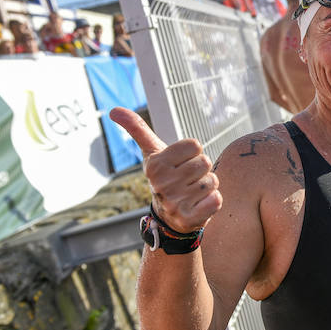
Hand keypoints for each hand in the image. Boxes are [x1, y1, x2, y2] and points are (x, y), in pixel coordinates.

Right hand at [110, 107, 221, 232]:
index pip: (195, 145)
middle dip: (201, 170)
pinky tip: (199, 205)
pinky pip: (216, 199)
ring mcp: (174, 202)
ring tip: (192, 192)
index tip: (181, 163)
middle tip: (187, 180)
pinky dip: (213, 201)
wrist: (169, 216)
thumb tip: (113, 110)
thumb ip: (137, 129)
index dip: (192, 153)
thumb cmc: (165, 176)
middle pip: (205, 162)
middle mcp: (162, 184)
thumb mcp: (151, 152)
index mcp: (155, 164)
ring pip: (212, 180)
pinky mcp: (189, 219)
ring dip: (207, 186)